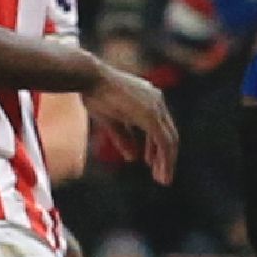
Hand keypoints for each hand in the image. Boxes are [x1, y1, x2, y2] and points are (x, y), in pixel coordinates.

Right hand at [85, 58, 177, 179]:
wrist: (88, 77)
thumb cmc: (94, 94)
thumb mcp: (111, 120)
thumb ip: (124, 138)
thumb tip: (132, 158)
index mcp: (149, 99)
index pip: (160, 127)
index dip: (156, 147)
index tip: (150, 162)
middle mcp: (156, 101)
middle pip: (168, 134)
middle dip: (165, 158)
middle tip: (161, 177)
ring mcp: (155, 107)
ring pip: (169, 140)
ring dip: (167, 162)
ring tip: (162, 179)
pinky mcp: (151, 115)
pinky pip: (164, 142)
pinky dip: (164, 159)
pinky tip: (160, 172)